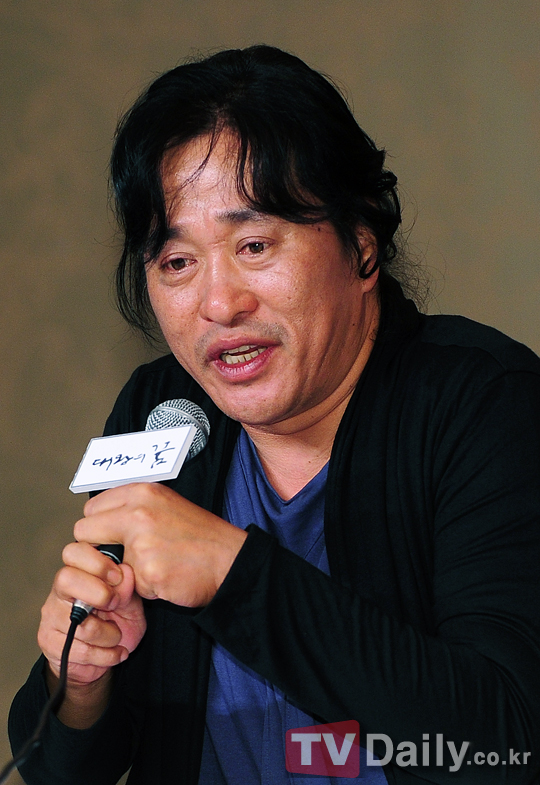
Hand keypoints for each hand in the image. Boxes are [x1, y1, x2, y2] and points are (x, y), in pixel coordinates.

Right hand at [38, 543, 145, 686]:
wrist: (102, 658)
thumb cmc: (116, 621)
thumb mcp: (130, 603)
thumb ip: (128, 588)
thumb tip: (125, 572)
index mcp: (80, 572)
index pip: (75, 552)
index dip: (98, 563)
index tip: (118, 577)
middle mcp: (60, 590)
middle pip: (66, 578)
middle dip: (99, 594)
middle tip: (114, 606)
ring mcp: (51, 615)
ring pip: (81, 624)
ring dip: (110, 635)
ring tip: (117, 636)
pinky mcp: (48, 641)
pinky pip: (81, 650)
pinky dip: (106, 655)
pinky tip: (114, 652)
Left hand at [73, 482, 247, 607]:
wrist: (231, 560)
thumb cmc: (201, 536)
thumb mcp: (167, 504)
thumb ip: (133, 507)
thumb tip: (99, 520)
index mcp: (142, 492)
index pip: (91, 508)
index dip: (99, 526)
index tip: (113, 536)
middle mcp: (138, 512)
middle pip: (85, 532)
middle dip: (99, 548)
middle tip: (124, 556)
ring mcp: (142, 543)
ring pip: (106, 563)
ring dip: (126, 570)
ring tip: (157, 565)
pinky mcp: (148, 572)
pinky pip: (129, 585)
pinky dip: (145, 587)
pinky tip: (166, 577)